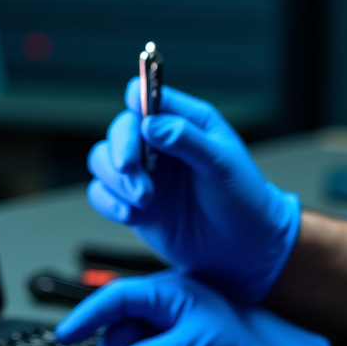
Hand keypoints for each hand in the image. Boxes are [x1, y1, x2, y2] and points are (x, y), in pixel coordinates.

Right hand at [86, 79, 301, 303]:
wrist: (244, 248)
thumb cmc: (243, 198)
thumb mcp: (223, 164)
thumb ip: (187, 140)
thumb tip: (150, 124)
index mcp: (186, 123)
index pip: (149, 97)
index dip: (137, 98)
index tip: (134, 112)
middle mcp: (159, 145)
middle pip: (121, 129)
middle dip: (121, 147)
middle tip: (130, 167)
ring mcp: (145, 174)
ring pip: (103, 161)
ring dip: (115, 179)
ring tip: (144, 199)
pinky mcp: (134, 204)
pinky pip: (102, 194)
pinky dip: (108, 202)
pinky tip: (130, 214)